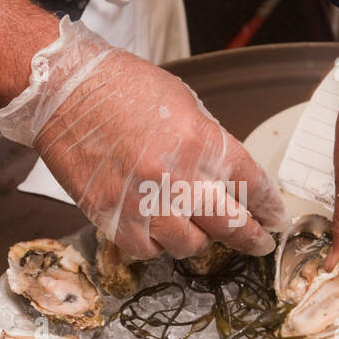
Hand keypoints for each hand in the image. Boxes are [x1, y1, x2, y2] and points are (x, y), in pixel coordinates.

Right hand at [0, 17, 285, 259]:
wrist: (64, 91)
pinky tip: (155, 229)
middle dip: (251, 238)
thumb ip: (210, 144)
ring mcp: (144, 202)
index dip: (268, 207)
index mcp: (202, 143)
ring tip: (194, 228)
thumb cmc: (121, 88)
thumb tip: (228, 177)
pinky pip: (147, 250)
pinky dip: (156, 244)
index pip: (252, 185)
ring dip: (198, 239)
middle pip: (230, 225)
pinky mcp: (112, 219)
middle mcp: (177, 177)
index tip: (273, 217)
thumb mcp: (184, 105)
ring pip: (190, 245)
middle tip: (258, 243)